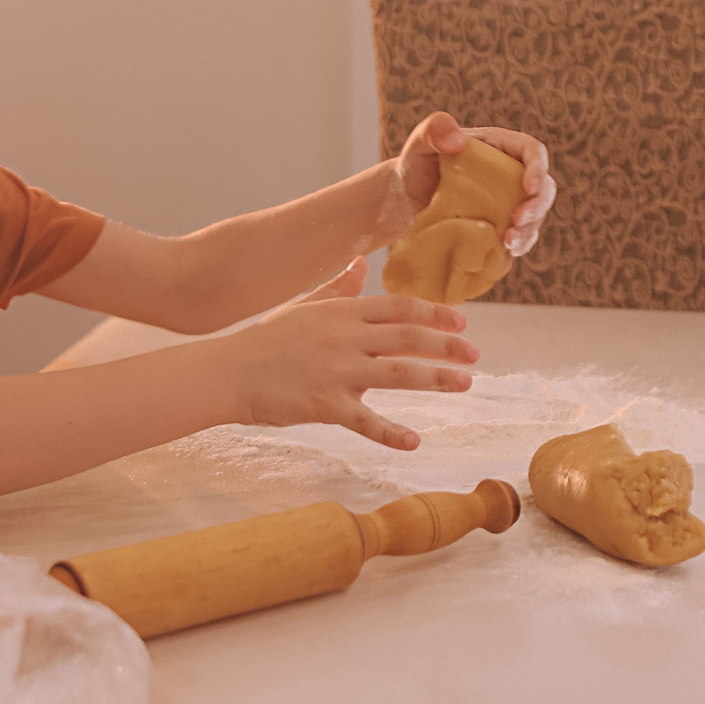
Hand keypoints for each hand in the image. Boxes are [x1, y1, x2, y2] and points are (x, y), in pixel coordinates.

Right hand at [216, 292, 478, 449]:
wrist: (229, 371)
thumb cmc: (268, 338)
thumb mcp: (306, 304)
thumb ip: (339, 287)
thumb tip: (361, 262)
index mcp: (342, 313)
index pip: (398, 308)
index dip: (433, 313)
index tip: (461, 321)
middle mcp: (345, 338)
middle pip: (407, 338)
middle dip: (446, 344)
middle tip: (475, 353)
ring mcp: (336, 372)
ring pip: (397, 373)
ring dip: (435, 378)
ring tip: (464, 382)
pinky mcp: (324, 405)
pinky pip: (364, 420)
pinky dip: (390, 432)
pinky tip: (414, 441)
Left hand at [386, 111, 557, 257]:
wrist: (406, 198)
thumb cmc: (415, 164)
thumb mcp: (419, 143)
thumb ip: (433, 130)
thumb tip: (457, 139)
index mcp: (500, 147)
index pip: (532, 151)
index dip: (538, 167)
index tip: (529, 186)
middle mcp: (510, 173)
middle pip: (543, 186)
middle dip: (538, 206)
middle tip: (518, 222)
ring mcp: (508, 201)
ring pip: (536, 214)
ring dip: (529, 230)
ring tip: (509, 242)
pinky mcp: (501, 224)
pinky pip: (521, 235)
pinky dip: (519, 244)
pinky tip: (507, 251)